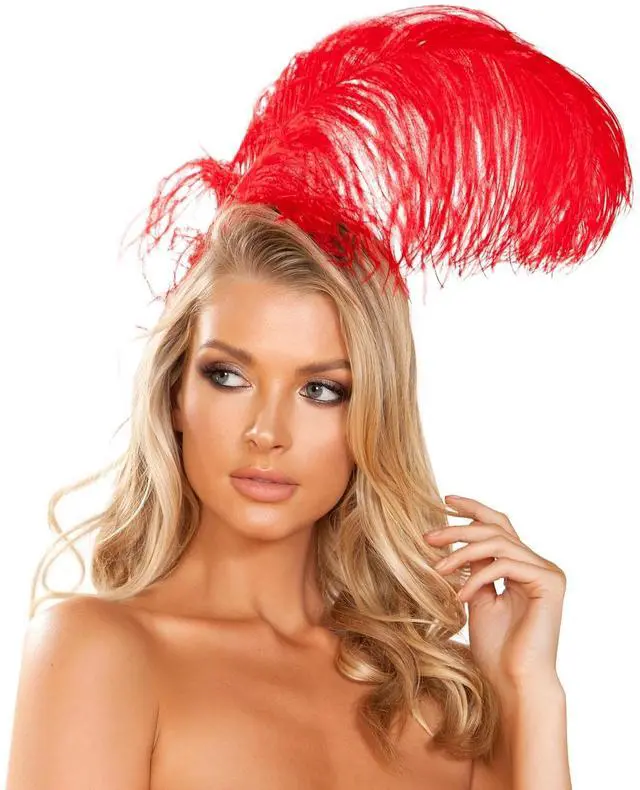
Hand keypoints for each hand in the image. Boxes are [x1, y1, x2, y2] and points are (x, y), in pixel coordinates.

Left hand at [425, 495, 566, 693]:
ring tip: (436, 569)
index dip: (472, 509)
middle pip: (496, 528)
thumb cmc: (495, 648)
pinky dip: (477, 577)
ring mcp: (547, 571)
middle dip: (457, 528)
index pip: (498, 525)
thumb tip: (454, 539)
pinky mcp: (550, 582)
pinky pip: (505, 564)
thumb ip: (473, 568)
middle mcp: (538, 564)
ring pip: (498, 542)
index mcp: (523, 565)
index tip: (444, 501)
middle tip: (427, 537)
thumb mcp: (477, 598)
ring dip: (461, 552)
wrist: (513, 682)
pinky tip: (459, 595)